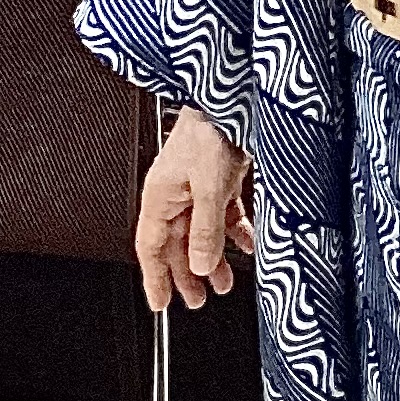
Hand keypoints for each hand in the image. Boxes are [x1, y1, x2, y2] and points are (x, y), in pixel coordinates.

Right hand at [135, 105, 253, 310]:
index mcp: (160, 196)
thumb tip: (203, 266)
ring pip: (202, 231)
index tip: (161, 303)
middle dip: (188, 274)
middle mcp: (176, 193)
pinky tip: (247, 245)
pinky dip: (234, 231)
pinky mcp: (221, 176)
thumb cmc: (213, 129)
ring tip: (226, 282)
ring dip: (214, 257)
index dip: (155, 277)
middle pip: (177, 243)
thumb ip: (207, 229)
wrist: (233, 97)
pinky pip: (223, 213)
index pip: (151, 248)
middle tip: (199, 300)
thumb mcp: (210, 186)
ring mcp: (198, 185)